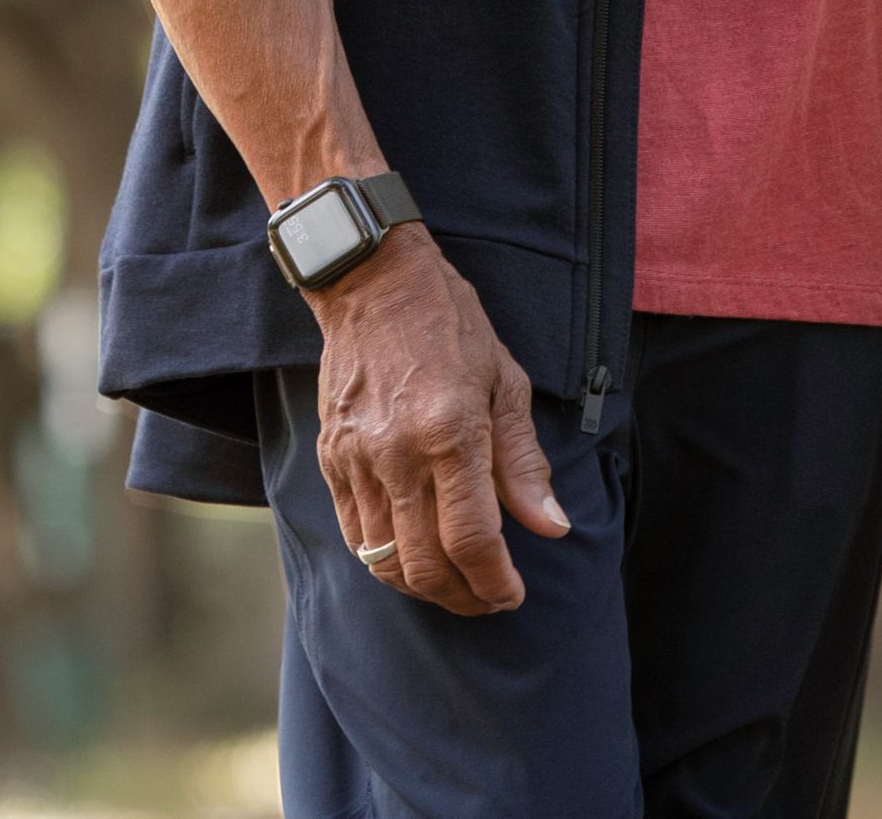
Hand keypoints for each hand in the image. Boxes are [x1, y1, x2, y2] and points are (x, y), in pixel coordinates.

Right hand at [310, 230, 565, 611]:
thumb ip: (524, 463)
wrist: (373, 283)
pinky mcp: (330, 458)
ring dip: (424, 587)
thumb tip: (551, 527)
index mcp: (451, 432)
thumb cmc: (451, 326)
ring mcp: (357, 459)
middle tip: (488, 598)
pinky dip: (386, 559)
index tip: (512, 593)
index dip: (495, 582)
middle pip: (425, 565)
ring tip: (455, 584)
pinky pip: (354, 532)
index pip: (472, 539)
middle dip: (462, 597)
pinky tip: (414, 555)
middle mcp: (398, 453)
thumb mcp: (506, 382)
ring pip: (384, 559)